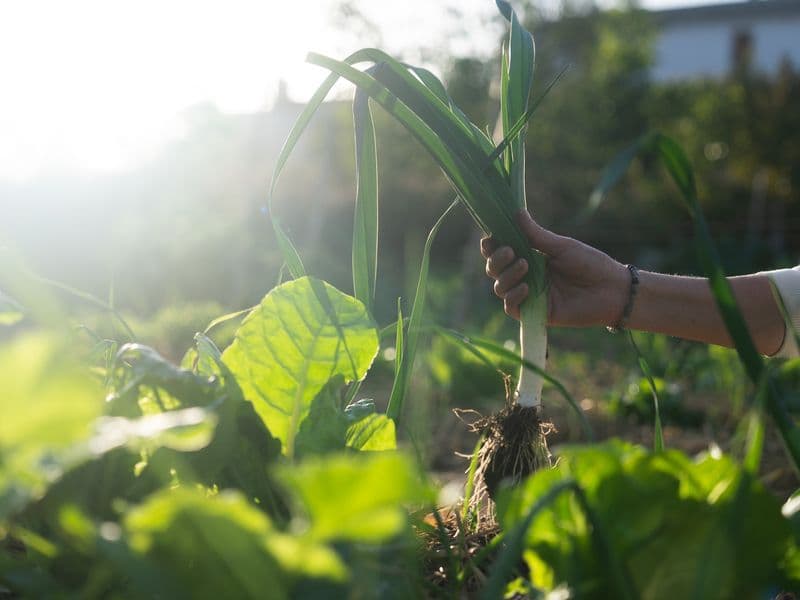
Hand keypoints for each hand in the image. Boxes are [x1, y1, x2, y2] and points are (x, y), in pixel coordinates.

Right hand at [481, 210, 629, 326]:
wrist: (611, 290)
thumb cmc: (590, 264)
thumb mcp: (561, 247)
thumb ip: (536, 235)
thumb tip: (517, 212)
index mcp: (529, 256)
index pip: (499, 251)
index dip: (490, 245)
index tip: (491, 238)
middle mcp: (524, 275)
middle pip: (494, 268)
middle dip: (496, 259)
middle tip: (510, 251)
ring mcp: (528, 294)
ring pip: (499, 286)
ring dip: (507, 275)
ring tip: (525, 265)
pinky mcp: (534, 313)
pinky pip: (511, 307)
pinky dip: (513, 296)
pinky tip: (526, 288)